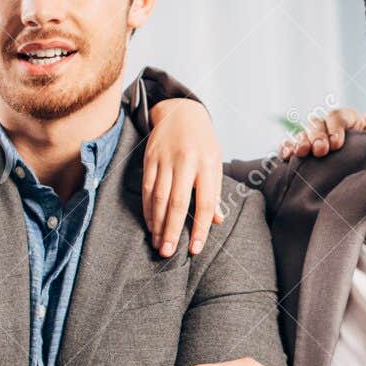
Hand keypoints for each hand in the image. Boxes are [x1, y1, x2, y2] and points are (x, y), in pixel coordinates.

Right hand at [142, 98, 223, 257]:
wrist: (181, 112)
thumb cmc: (203, 143)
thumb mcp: (215, 162)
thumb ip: (214, 191)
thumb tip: (217, 220)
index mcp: (207, 165)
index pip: (205, 202)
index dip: (201, 228)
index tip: (195, 249)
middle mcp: (186, 162)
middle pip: (178, 203)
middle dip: (173, 230)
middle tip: (168, 253)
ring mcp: (165, 160)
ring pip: (160, 197)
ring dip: (158, 223)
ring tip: (158, 243)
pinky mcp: (150, 158)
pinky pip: (148, 188)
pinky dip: (148, 208)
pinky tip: (150, 224)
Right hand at [278, 106, 365, 159]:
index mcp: (351, 120)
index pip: (338, 116)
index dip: (335, 127)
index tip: (336, 144)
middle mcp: (331, 128)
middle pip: (318, 124)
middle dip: (316, 136)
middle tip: (320, 152)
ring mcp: (318, 141)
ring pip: (303, 134)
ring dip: (300, 141)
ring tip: (300, 154)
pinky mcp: (309, 155)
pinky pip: (293, 147)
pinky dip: (287, 148)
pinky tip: (286, 156)